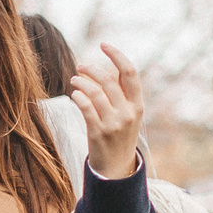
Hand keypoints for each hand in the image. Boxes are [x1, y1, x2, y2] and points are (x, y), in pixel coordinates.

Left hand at [71, 44, 145, 179]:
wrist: (116, 168)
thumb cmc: (119, 136)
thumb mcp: (128, 115)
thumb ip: (121, 94)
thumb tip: (107, 68)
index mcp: (138, 104)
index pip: (130, 73)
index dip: (117, 55)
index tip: (104, 44)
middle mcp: (128, 112)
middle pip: (109, 80)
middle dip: (93, 68)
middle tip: (80, 65)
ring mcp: (114, 123)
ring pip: (95, 93)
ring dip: (82, 82)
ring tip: (74, 79)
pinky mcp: (99, 133)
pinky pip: (86, 108)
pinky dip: (79, 97)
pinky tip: (74, 94)